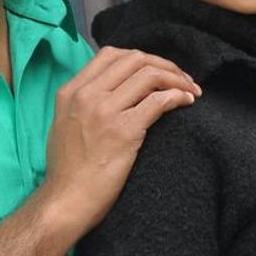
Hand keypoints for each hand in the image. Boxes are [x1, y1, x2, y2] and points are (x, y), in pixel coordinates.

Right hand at [40, 47, 200, 235]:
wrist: (66, 202)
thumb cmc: (67, 170)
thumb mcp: (64, 123)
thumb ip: (84, 102)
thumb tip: (113, 89)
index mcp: (71, 91)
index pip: (111, 54)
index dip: (141, 58)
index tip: (158, 70)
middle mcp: (86, 95)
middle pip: (135, 59)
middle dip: (164, 64)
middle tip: (182, 78)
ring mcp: (104, 111)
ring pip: (149, 75)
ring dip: (176, 79)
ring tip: (190, 90)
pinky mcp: (124, 131)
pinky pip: (159, 101)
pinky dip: (178, 96)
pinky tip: (187, 101)